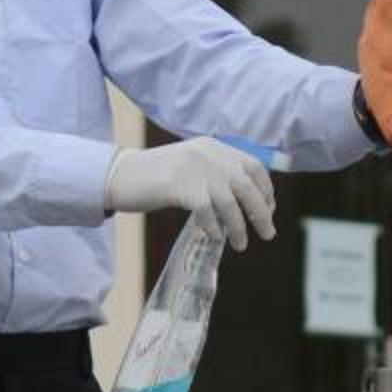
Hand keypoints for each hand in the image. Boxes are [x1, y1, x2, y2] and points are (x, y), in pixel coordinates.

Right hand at [103, 140, 275, 249]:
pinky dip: (215, 227)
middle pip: (247, 187)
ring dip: (239, 227)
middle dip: (261, 213)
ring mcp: (195, 169)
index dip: (266, 190)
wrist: (122, 174)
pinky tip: (216, 236)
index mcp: (214, 147)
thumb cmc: (157, 176)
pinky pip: (207, 212)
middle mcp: (209, 154)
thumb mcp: (192, 165)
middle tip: (268, 234)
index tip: (269, 209)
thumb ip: (216, 174)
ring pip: (230, 203)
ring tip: (241, 244)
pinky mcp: (180, 186)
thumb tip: (245, 201)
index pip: (254, 167)